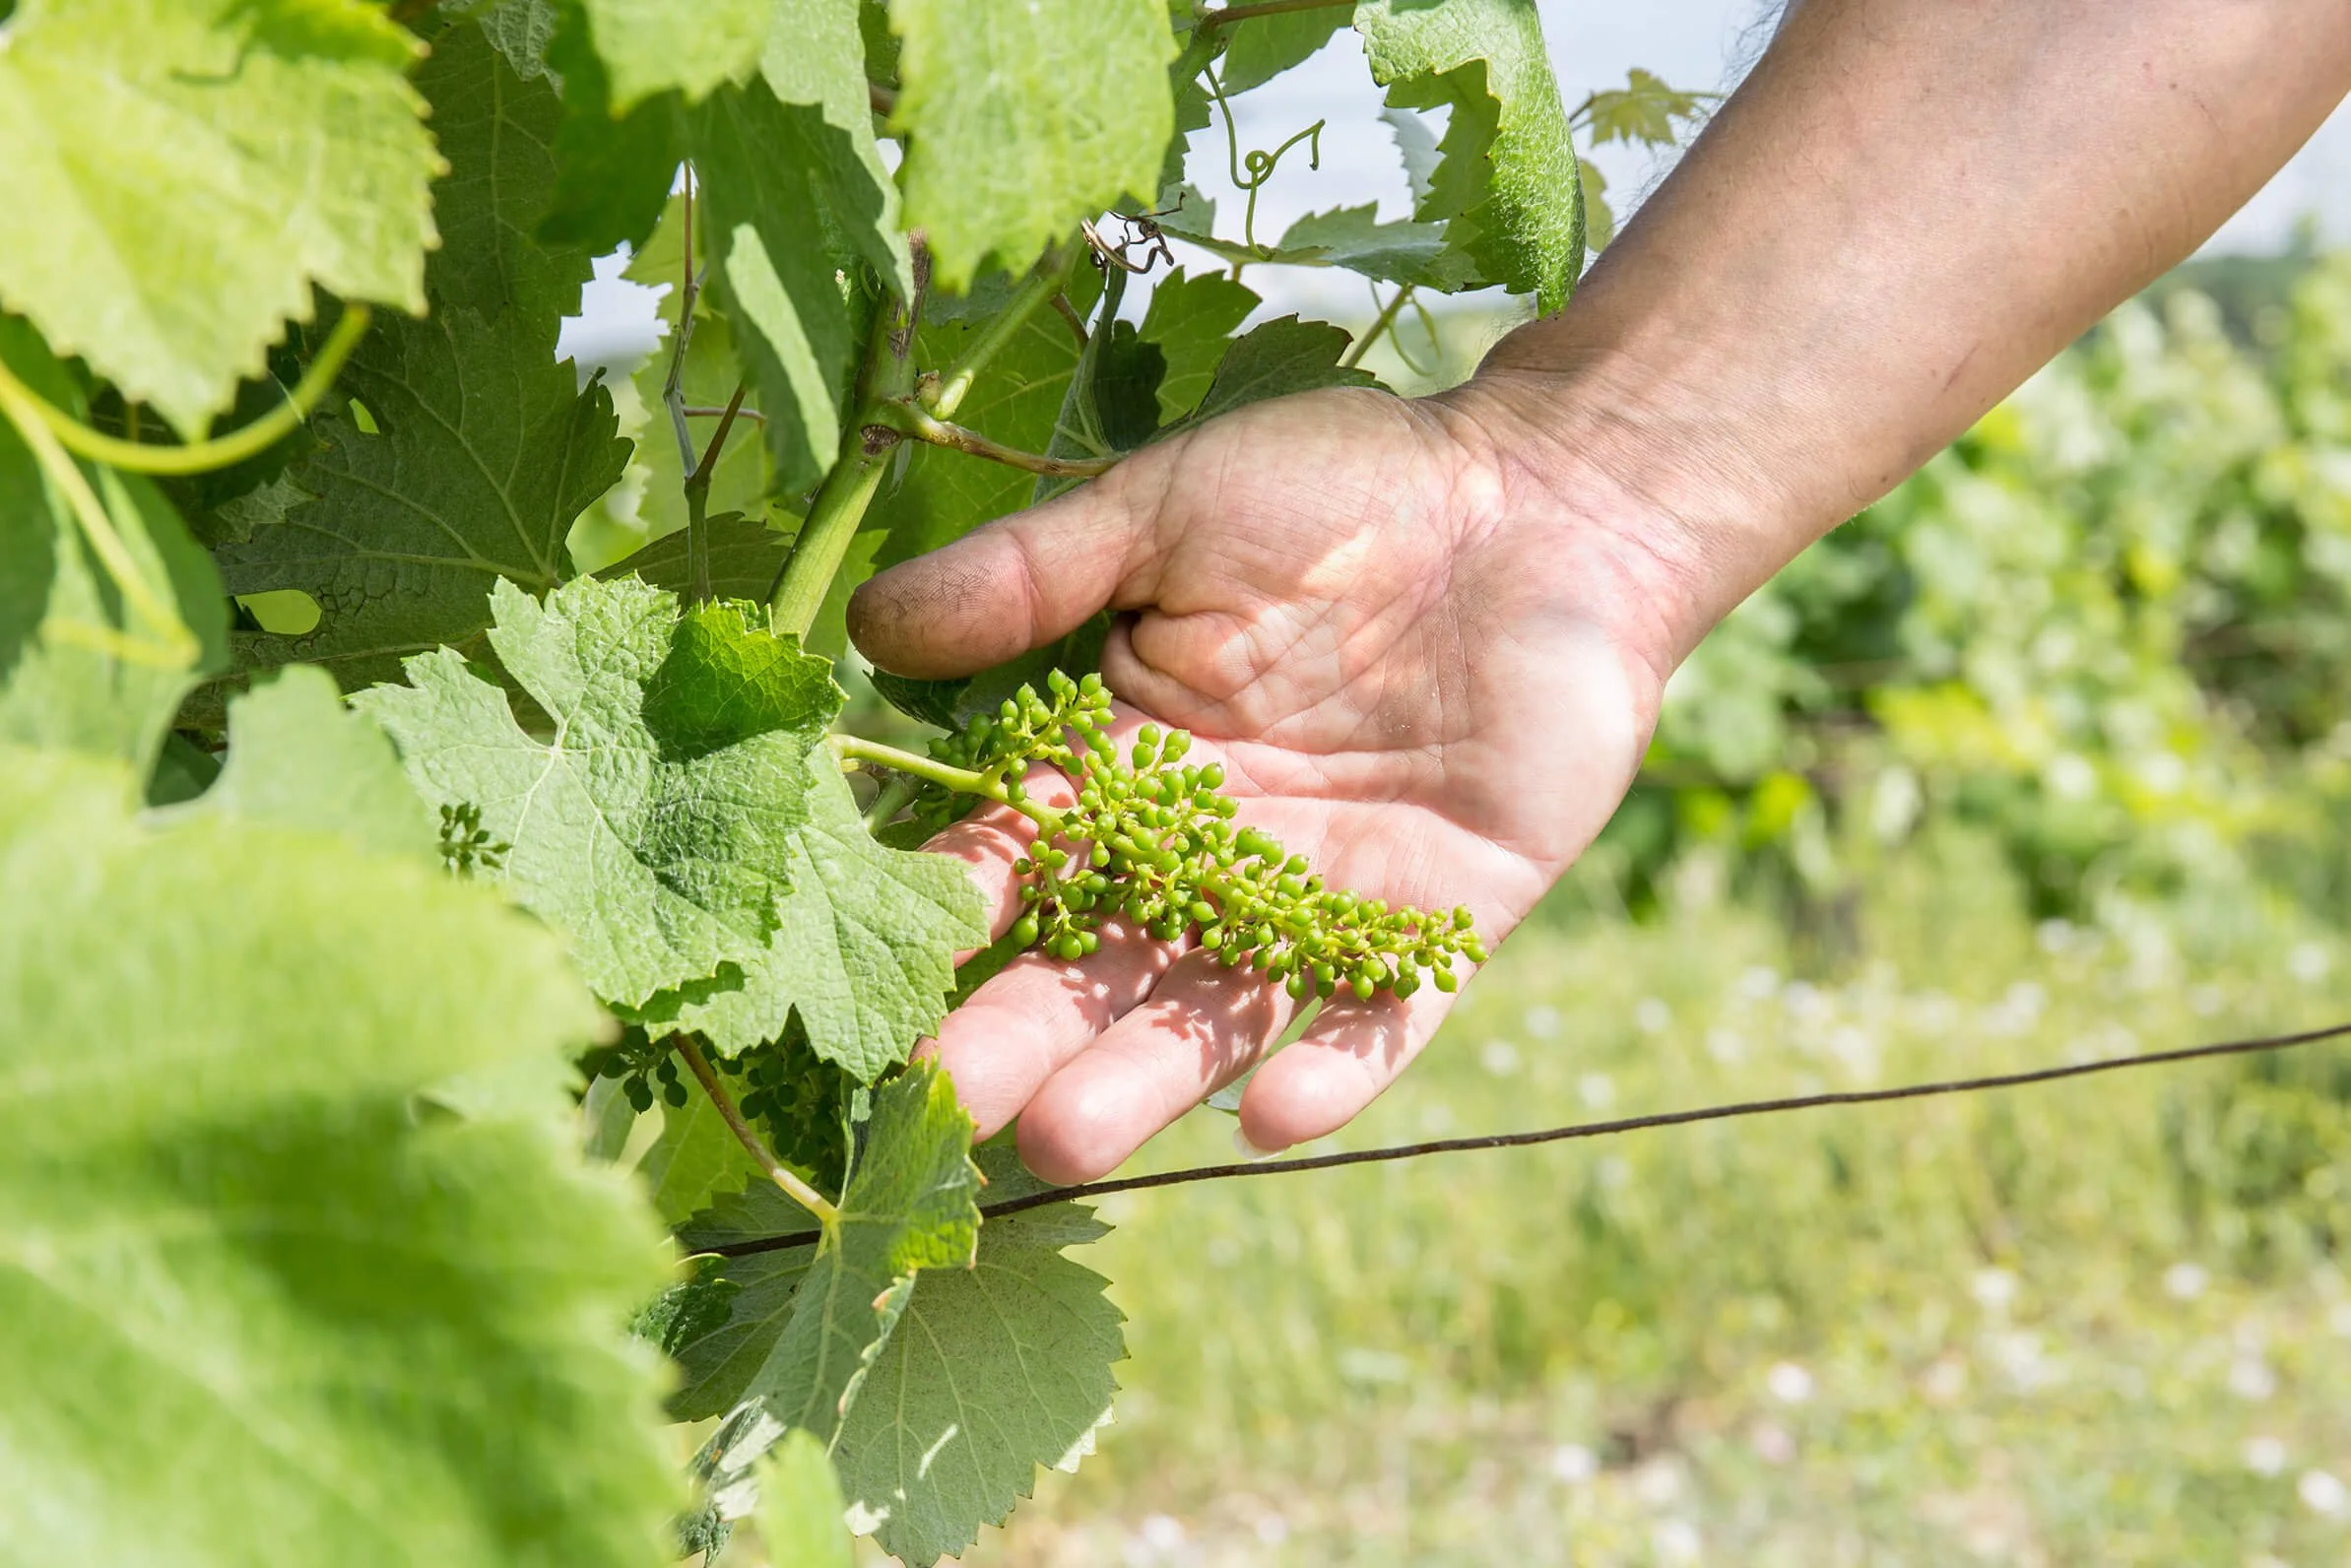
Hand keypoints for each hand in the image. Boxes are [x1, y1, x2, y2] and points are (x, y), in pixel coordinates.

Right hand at [850, 382, 1688, 1183]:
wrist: (1546, 498)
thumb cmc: (1347, 487)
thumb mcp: (1168, 512)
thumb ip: (1030, 577)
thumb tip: (867, 628)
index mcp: (1134, 760)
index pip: (1021, 855)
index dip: (952, 914)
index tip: (873, 978)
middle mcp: (1214, 852)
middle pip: (1103, 959)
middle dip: (1022, 1034)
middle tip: (943, 1108)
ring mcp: (1327, 895)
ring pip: (1222, 1008)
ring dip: (1148, 1079)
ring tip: (1065, 1146)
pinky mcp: (1445, 921)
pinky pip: (1387, 1011)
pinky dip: (1339, 1064)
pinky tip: (1279, 1116)